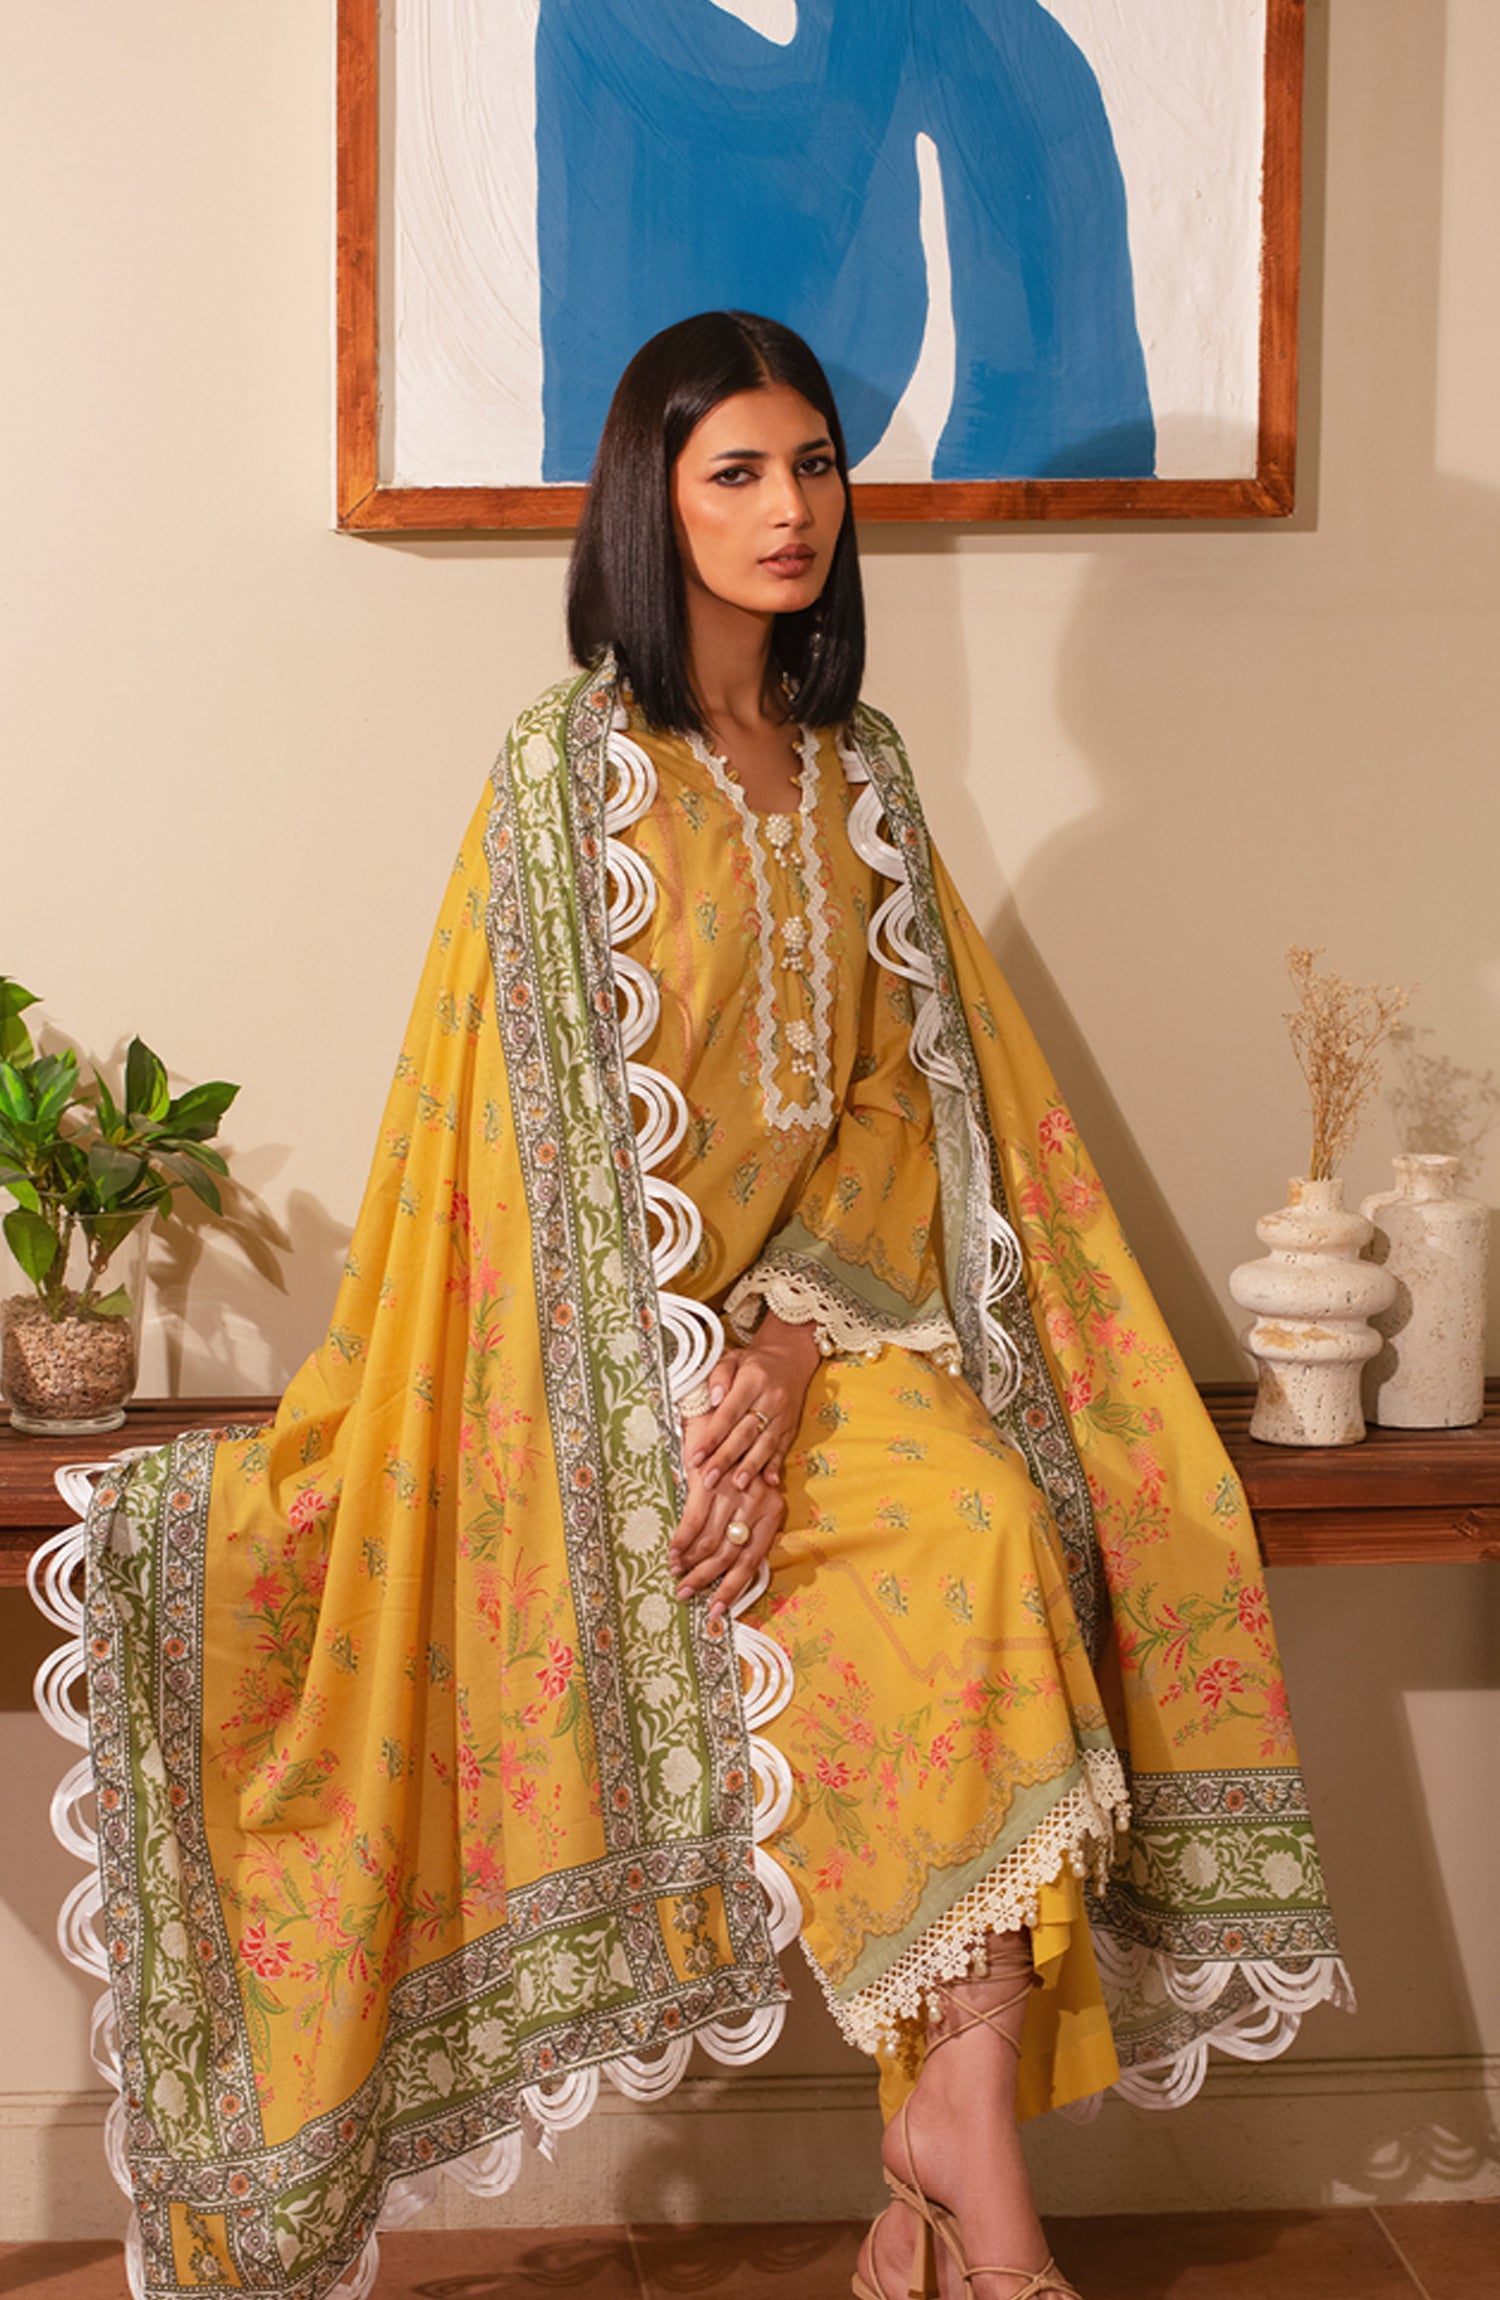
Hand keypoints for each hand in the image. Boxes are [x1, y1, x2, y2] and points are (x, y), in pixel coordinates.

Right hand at [669, 1454, 783, 1624]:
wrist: (724, 1418)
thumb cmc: (737, 1461)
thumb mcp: (752, 1494)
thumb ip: (747, 1524)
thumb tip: (730, 1562)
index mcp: (771, 1512)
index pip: (752, 1561)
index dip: (732, 1587)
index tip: (717, 1609)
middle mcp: (756, 1505)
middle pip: (729, 1555)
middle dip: (706, 1579)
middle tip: (687, 1595)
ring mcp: (732, 1494)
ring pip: (710, 1540)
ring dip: (691, 1563)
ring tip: (678, 1578)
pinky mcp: (710, 1482)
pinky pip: (693, 1520)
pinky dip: (682, 1540)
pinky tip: (672, 1554)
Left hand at [683, 1316, 820, 1495]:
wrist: (790, 1359)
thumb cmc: (755, 1362)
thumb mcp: (733, 1357)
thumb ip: (719, 1375)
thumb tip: (713, 1398)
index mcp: (753, 1381)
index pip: (729, 1413)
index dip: (712, 1437)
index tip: (696, 1456)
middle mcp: (770, 1400)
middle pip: (745, 1434)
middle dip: (726, 1459)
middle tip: (709, 1479)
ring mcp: (783, 1416)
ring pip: (765, 1444)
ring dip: (750, 1467)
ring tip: (737, 1485)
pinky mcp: (791, 1427)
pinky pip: (783, 1448)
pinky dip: (775, 1465)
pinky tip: (769, 1481)